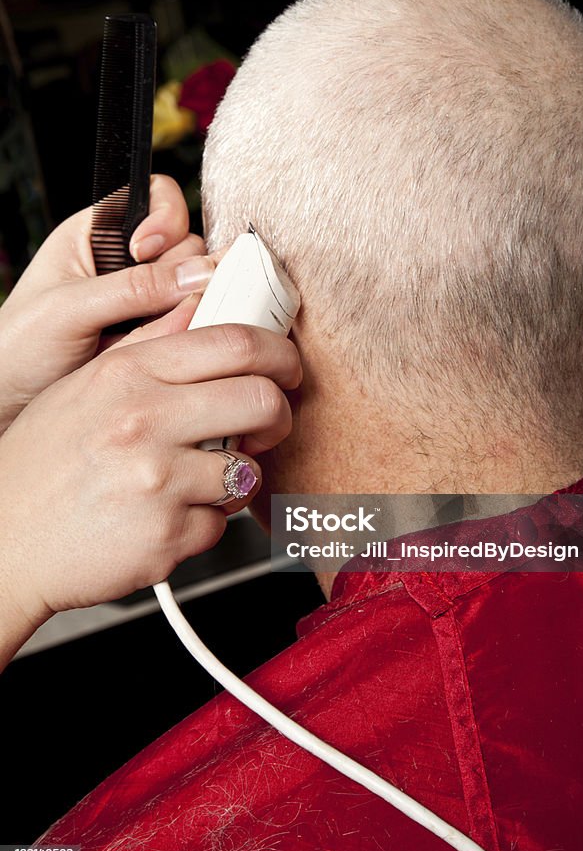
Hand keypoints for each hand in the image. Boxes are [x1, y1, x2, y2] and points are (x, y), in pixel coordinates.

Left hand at [0, 175, 214, 433]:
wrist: (8, 408)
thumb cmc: (17, 349)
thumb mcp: (68, 310)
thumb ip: (134, 288)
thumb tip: (199, 273)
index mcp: (99, 234)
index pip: (156, 198)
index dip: (164, 218)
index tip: (145, 250)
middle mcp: (130, 263)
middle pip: (188, 246)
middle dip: (178, 275)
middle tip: (152, 308)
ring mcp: (150, 301)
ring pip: (197, 288)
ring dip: (183, 310)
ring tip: (143, 338)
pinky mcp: (161, 335)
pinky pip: (194, 324)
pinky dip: (187, 334)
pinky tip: (161, 349)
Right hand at [0, 322, 301, 654]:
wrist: (4, 543)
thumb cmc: (41, 465)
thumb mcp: (83, 387)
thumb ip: (148, 346)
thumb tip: (203, 307)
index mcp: (127, 373)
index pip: (235, 343)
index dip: (280, 354)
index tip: (287, 368)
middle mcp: (144, 420)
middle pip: (262, 400)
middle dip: (278, 416)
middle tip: (266, 427)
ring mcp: (157, 481)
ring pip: (248, 472)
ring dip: (233, 480)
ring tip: (193, 482)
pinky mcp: (166, 536)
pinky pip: (220, 525)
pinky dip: (200, 525)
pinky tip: (161, 518)